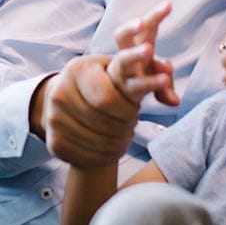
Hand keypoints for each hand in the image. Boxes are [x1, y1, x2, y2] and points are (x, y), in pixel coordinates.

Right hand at [37, 5, 178, 169]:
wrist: (68, 99)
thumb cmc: (105, 81)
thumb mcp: (123, 68)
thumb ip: (151, 70)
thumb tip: (172, 85)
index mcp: (78, 69)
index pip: (107, 98)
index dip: (128, 110)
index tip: (138, 110)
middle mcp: (59, 93)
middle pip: (104, 123)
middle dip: (126, 126)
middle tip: (133, 124)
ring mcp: (53, 118)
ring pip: (98, 142)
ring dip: (118, 143)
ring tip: (124, 135)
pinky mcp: (53, 141)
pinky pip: (86, 157)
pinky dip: (105, 156)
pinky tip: (111, 146)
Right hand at [107, 4, 180, 106]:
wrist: (122, 95)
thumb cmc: (143, 74)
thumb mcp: (155, 68)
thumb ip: (163, 70)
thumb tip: (167, 72)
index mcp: (137, 44)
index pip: (144, 26)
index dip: (155, 15)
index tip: (168, 5)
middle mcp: (127, 55)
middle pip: (122, 37)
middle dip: (129, 29)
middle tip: (140, 23)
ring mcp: (126, 73)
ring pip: (125, 61)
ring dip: (135, 54)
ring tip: (147, 49)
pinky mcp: (129, 90)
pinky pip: (139, 86)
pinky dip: (154, 84)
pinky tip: (168, 88)